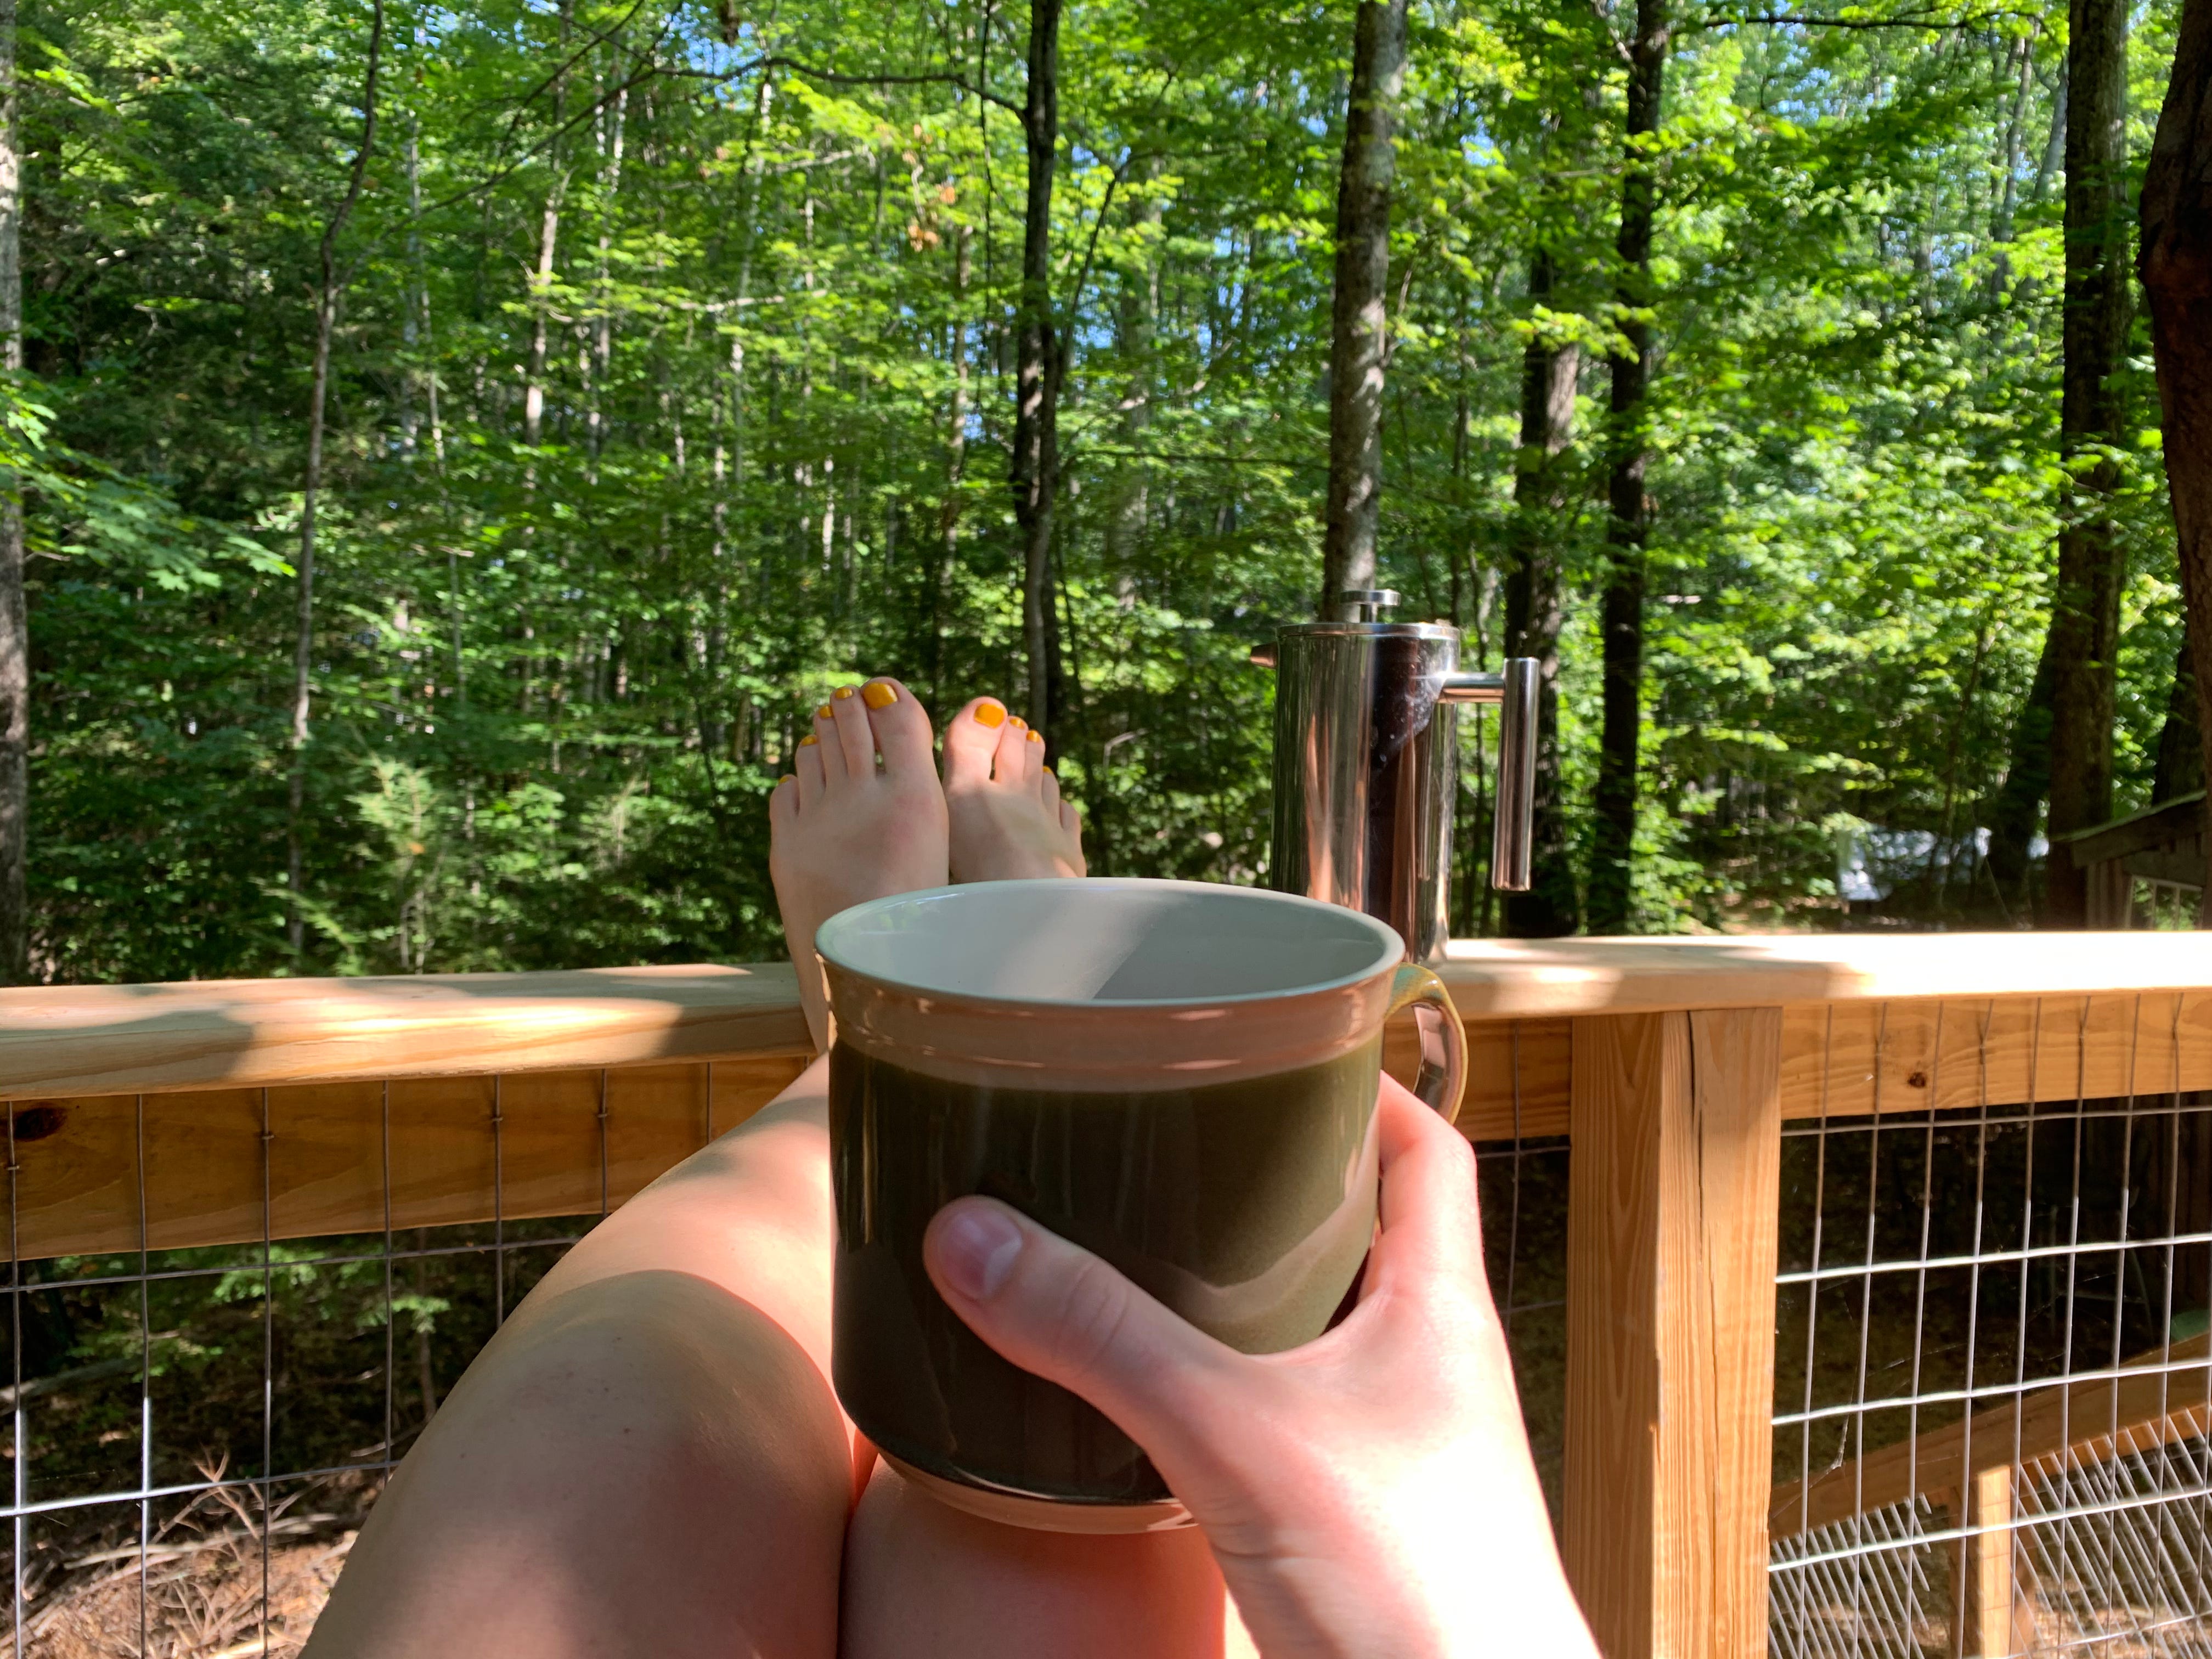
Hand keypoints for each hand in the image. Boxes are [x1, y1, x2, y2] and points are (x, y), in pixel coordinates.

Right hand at [923, 1074, 1597, 1658]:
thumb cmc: (1413, 1592)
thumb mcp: (1236, 1438)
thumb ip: (1105, 1338)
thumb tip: (971, 1236)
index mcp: (1438, 1306)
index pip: (1425, 1148)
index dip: (1362, 1084)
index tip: (1276, 1047)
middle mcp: (1428, 1366)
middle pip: (1363, 1231)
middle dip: (1272, 1183)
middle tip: (1169, 1142)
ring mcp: (1396, 1449)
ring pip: (1318, 1331)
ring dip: (1241, 1292)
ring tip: (1136, 1252)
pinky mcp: (1351, 1522)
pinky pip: (1285, 1420)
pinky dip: (1223, 1391)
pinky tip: (1147, 1400)